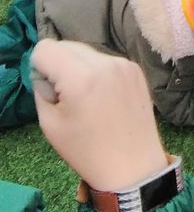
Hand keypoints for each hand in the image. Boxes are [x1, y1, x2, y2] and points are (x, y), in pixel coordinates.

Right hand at [31, 39, 167, 192]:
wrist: (133, 166)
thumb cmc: (87, 151)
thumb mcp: (50, 123)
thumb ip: (42, 89)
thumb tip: (46, 72)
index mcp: (80, 78)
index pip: (45, 48)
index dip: (40, 68)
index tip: (50, 91)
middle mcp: (105, 62)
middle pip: (67, 45)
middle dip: (59, 65)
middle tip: (67, 97)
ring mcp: (124, 63)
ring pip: (87, 51)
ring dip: (79, 67)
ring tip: (88, 99)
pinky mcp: (136, 69)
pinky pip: (105, 60)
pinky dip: (98, 72)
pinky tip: (104, 98)